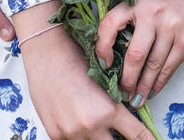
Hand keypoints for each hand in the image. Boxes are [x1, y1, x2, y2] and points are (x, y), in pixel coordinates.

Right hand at [17, 19, 155, 139]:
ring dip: (99, 136)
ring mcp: (71, 133)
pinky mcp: (56, 134)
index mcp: (108, 110)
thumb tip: (127, 113)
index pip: (136, 135)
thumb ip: (115, 102)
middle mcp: (91, 126)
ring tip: (95, 117)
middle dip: (120, 138)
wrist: (47, 52)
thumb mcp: (105, 79)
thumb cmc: (77, 57)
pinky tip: (77, 119)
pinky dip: (80, 134)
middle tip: (121, 130)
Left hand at [95, 0, 183, 105]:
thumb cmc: (169, 8)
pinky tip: (152, 91)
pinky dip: (158, 83)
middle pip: (135, 54)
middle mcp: (153, 12)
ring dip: (143, 87)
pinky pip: (168, 68)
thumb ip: (131, 26)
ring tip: (136, 99)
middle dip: (127, 79)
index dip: (102, 47)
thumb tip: (112, 62)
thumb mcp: (147, 7)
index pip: (110, 24)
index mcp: (137, 2)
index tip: (104, 65)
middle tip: (122, 93)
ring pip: (153, 65)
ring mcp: (172, 26)